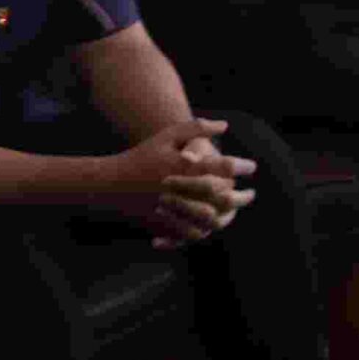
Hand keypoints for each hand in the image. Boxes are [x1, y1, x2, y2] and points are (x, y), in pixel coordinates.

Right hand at [102, 119, 255, 249]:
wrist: (107, 186)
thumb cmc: (140, 157)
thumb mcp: (166, 136)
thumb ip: (196, 127)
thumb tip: (225, 126)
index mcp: (183, 167)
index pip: (223, 167)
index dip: (242, 167)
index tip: (251, 167)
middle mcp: (179, 189)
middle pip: (221, 197)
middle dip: (241, 195)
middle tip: (252, 193)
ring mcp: (170, 210)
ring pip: (208, 219)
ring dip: (227, 216)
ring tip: (236, 212)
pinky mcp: (161, 226)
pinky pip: (189, 233)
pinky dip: (204, 230)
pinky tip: (214, 224)